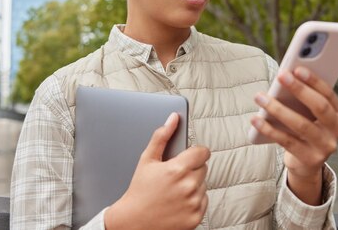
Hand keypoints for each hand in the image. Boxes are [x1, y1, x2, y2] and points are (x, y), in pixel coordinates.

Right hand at [105, 113, 209, 229]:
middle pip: (203, 168)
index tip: (189, 156)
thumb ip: (162, 136)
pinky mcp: (196, 217)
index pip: (203, 152)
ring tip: (174, 190)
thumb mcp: (147, 160)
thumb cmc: (139, 190)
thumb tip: (173, 118)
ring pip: (203, 184)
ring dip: (193, 185)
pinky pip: (203, 201)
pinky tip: (178, 201)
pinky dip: (194, 200)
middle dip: (191, 169)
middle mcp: (188, 186)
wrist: (134, 222)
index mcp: (177, 169)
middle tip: (174, 175)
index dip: (195, 152)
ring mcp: (193, 203)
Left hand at [251, 67, 337, 203]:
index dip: (314, 81)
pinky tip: (256, 119)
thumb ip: (303, 98)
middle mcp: (336, 130)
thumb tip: (285, 76)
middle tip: (280, 75)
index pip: (328, 94)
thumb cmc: (304, 128)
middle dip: (299, 89)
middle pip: (319, 107)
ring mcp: (325, 146)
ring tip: (260, 97)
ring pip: (301, 125)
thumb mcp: (308, 113)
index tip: (297, 68)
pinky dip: (269, 129)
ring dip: (278, 108)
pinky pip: (286, 141)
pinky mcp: (310, 159)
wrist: (306, 163)